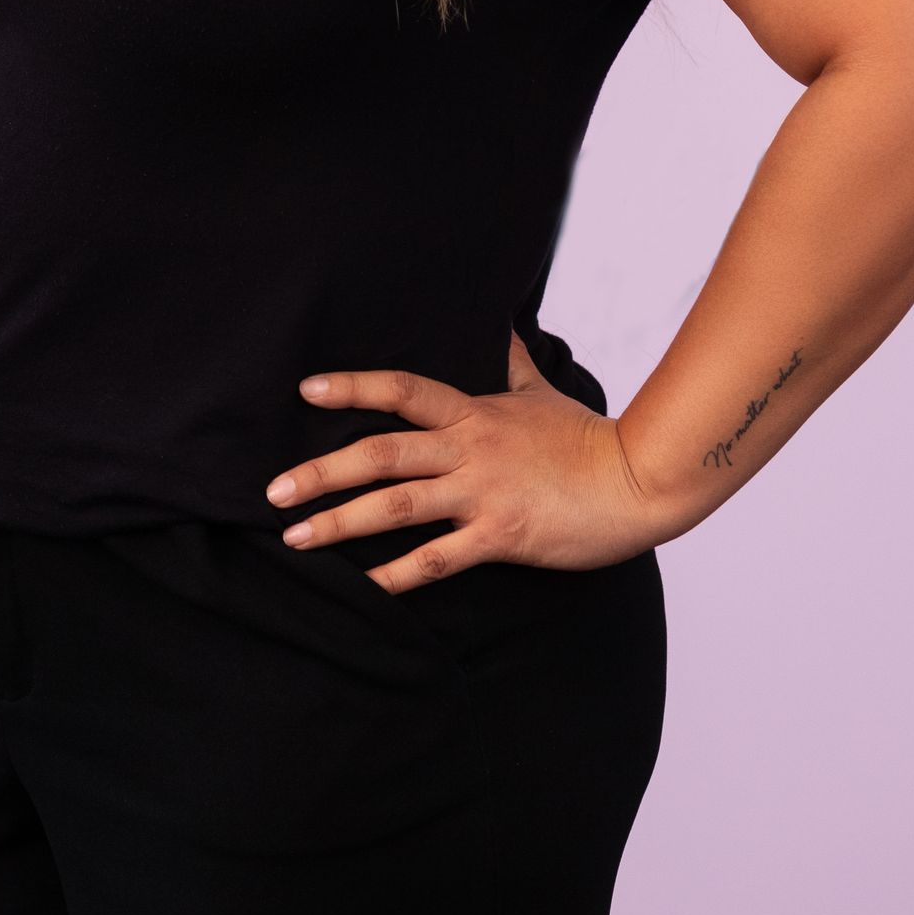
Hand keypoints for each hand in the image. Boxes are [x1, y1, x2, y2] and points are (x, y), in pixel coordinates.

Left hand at [264, 331, 671, 593]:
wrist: (639, 479)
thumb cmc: (590, 438)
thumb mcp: (544, 393)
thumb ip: (512, 364)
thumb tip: (500, 325)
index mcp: (475, 413)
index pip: (403, 390)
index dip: (354, 386)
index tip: (307, 390)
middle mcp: (469, 449)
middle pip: (381, 453)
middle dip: (322, 471)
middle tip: (274, 491)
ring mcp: (483, 493)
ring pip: (397, 506)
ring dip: (341, 522)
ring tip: (296, 537)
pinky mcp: (501, 535)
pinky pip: (439, 559)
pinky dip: (399, 575)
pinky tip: (366, 589)